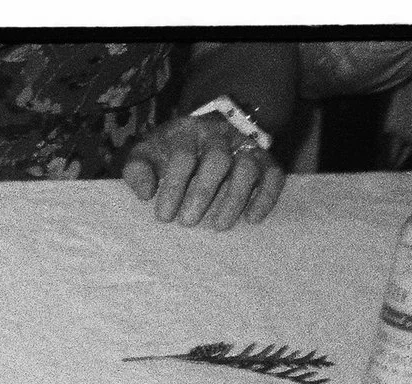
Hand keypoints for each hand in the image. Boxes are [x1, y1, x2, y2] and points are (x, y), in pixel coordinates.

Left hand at [123, 113, 286, 228]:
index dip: (174, 187)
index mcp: (188, 133)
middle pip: (216, 160)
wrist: (208, 129)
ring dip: (234, 199)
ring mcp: (245, 147)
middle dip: (202, 193)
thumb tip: (146, 192)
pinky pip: (274, 176)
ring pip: (247, 168)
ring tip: (219, 226)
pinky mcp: (266, 161)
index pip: (183, 156)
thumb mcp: (148, 153)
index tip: (163, 216)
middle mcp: (220, 136)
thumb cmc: (171, 150)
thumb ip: (137, 169)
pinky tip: (252, 219)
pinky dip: (266, 197)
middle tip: (187, 222)